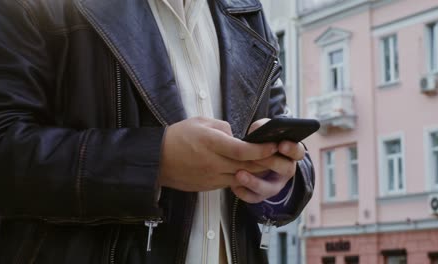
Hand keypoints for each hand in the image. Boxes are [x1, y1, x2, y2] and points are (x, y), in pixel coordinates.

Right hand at [158, 117, 277, 191]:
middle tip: (280, 155)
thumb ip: (222, 127)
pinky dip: (243, 177)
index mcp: (211, 143)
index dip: (261, 149)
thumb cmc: (178, 136)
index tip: (273, 144)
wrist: (157, 159)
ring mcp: (212, 176)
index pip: (242, 150)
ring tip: (270, 163)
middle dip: (266, 161)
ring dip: (257, 171)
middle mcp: (213, 162)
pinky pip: (231, 182)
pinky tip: (250, 171)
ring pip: (242, 176)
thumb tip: (236, 136)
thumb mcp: (200, 122)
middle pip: (247, 165)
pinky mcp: (209, 186)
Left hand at [231, 118, 305, 202]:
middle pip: (286, 170)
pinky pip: (254, 198)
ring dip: (254, 182)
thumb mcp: (261, 131)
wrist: (249, 158)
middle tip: (258, 157)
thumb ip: (262, 128)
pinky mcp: (261, 195)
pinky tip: (234, 185)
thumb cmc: (258, 141)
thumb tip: (259, 129)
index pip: (298, 152)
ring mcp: (274, 185)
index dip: (292, 149)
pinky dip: (244, 193)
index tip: (281, 144)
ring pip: (269, 189)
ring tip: (240, 174)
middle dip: (272, 163)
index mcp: (290, 154)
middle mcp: (285, 171)